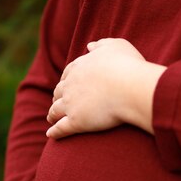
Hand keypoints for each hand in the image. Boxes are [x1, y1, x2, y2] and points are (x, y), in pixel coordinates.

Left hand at [46, 38, 165, 138]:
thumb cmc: (127, 66)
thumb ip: (101, 45)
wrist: (129, 87)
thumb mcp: (116, 46)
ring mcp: (71, 104)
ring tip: (51, 120)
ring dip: (52, 115)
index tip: (66, 86)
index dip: (66, 81)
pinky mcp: (76, 122)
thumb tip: (89, 46)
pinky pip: (61, 128)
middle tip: (57, 103)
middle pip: (58, 92)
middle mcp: (70, 86)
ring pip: (55, 111)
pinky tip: (51, 135)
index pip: (67, 74)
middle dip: (57, 97)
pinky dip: (54, 132)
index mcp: (79, 67)